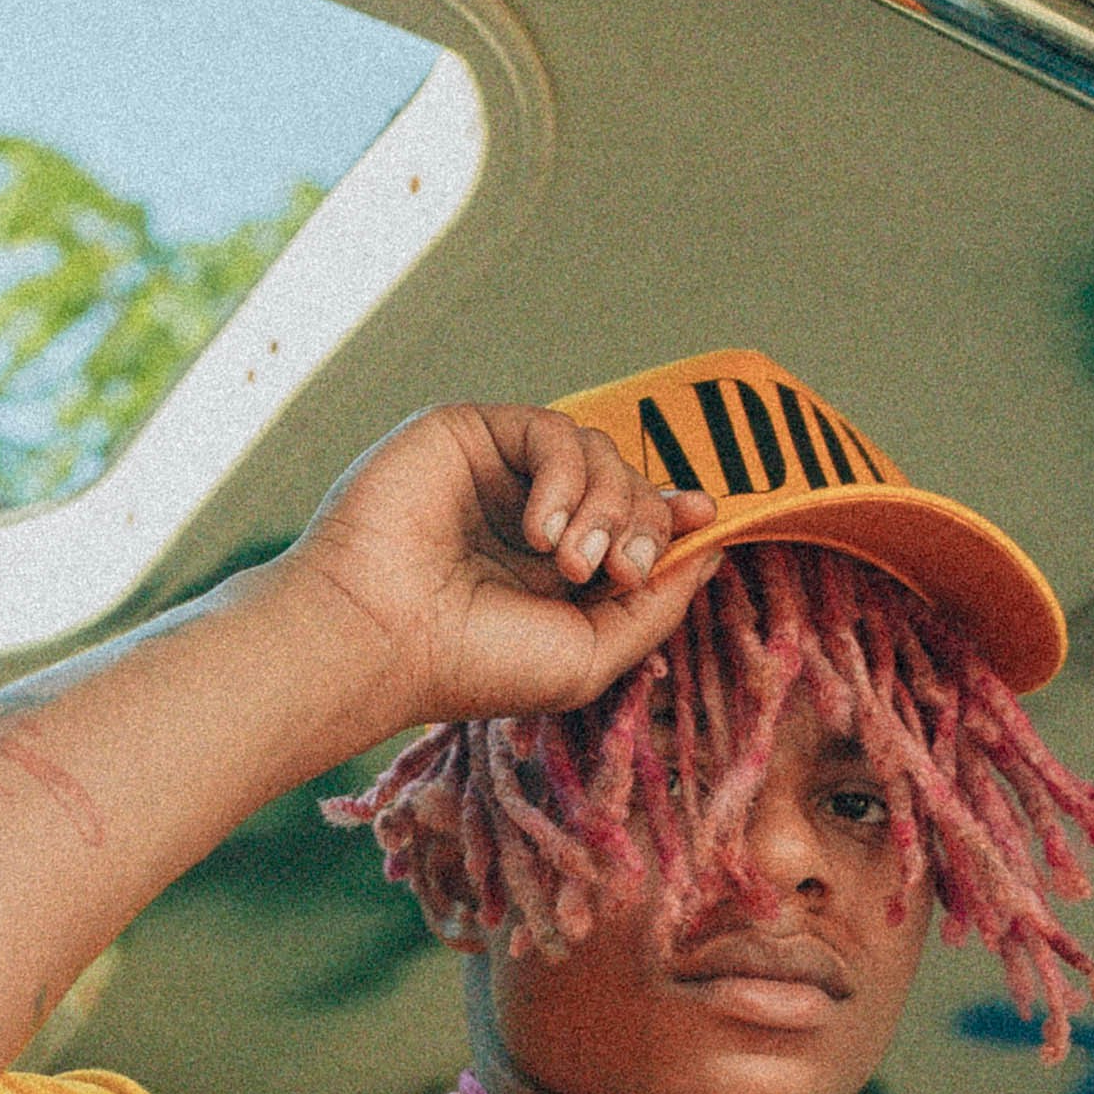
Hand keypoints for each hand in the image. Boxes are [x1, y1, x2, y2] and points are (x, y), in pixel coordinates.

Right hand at [286, 398, 719, 732]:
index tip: (700, 517)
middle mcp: (527, 516)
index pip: (636, 520)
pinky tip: (539, 530)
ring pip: (597, 451)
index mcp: (553, 570)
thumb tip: (713, 543)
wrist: (380, 639)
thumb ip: (658, 603)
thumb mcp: (590, 654)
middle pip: (627, 483)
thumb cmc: (473, 664)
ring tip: (571, 562)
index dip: (673, 513)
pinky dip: (563, 476)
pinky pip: (549, 430)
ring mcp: (497, 474)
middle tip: (620, 570)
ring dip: (606, 505)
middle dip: (643, 521)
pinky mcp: (466, 435)